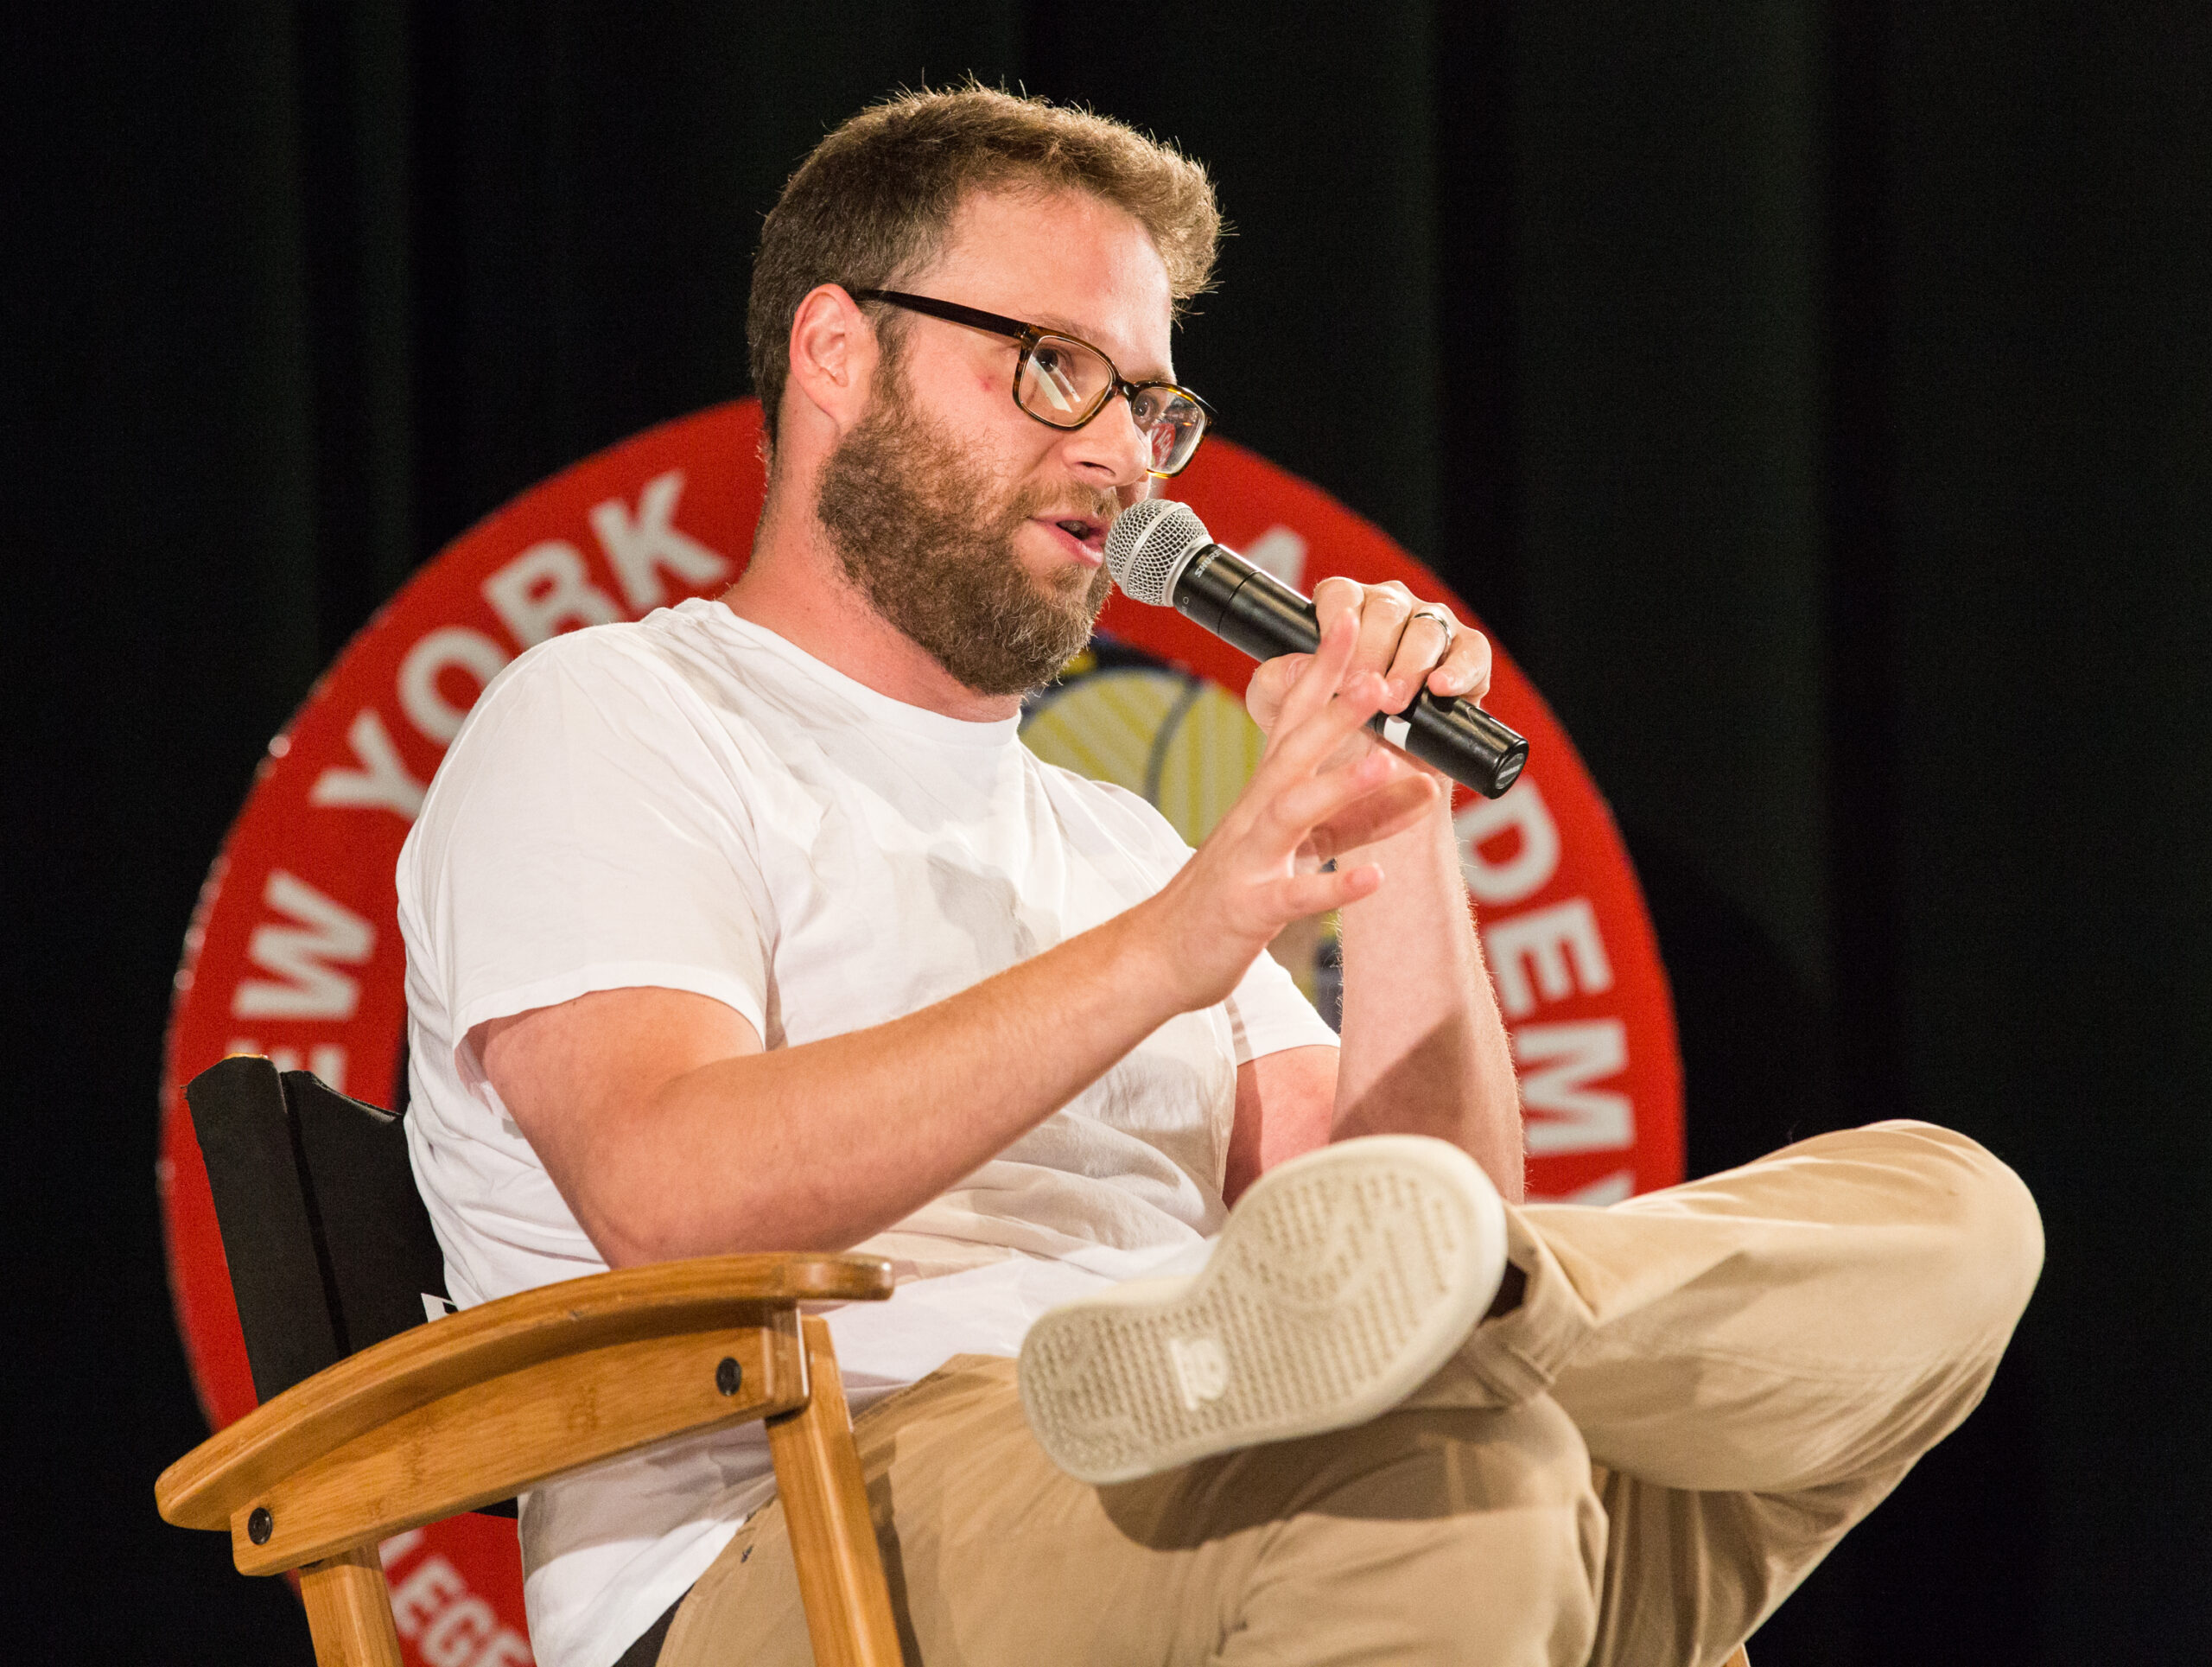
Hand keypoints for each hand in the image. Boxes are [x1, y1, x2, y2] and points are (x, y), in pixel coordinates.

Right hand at [1135, 616, 1440, 1011]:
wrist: (1163, 952)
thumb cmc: (1231, 893)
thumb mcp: (1300, 847)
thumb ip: (1360, 817)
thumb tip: (1421, 784)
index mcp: (1265, 794)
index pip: (1294, 720)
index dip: (1320, 672)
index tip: (1347, 622)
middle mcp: (1255, 816)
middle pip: (1295, 753)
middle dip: (1337, 711)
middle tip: (1379, 675)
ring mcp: (1250, 860)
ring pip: (1293, 813)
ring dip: (1338, 785)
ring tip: (1385, 761)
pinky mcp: (1250, 909)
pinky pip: (1294, 895)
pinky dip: (1334, 886)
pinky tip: (1374, 879)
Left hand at [1244, 578, 1492, 759]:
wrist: (1371, 784)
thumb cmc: (1326, 734)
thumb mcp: (1285, 710)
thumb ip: (1277, 682)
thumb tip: (1298, 663)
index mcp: (1345, 610)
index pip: (1340, 595)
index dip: (1335, 624)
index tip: (1329, 662)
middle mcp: (1391, 611)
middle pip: (1385, 609)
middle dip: (1371, 651)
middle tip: (1360, 690)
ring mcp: (1432, 630)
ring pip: (1427, 629)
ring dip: (1409, 665)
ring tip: (1394, 702)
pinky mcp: (1468, 657)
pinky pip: (1471, 652)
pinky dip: (1459, 668)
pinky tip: (1441, 688)